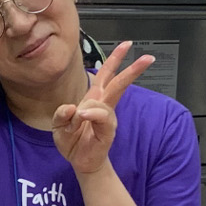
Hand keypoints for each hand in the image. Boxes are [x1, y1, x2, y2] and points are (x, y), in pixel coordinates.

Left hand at [52, 40, 153, 175]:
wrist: (79, 161)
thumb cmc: (71, 141)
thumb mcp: (58, 124)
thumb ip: (61, 114)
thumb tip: (72, 108)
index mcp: (93, 98)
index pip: (106, 73)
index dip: (115, 58)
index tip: (128, 44)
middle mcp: (103, 105)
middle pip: (119, 82)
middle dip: (132, 69)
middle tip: (148, 58)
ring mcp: (107, 117)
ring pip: (106, 99)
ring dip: (88, 107)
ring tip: (76, 120)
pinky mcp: (108, 130)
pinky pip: (102, 116)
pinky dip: (91, 114)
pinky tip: (83, 117)